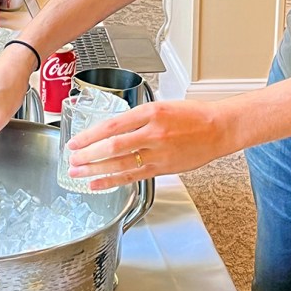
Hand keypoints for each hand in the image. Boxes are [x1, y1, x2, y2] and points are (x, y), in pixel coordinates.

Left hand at [66, 99, 229, 189]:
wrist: (218, 128)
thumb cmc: (193, 115)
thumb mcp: (162, 106)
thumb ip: (138, 118)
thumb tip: (112, 129)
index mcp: (150, 112)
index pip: (112, 125)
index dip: (89, 135)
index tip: (75, 141)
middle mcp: (152, 133)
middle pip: (112, 146)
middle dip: (87, 154)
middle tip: (71, 159)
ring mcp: (158, 153)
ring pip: (119, 164)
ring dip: (95, 170)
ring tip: (78, 173)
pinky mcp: (162, 168)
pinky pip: (132, 177)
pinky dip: (112, 181)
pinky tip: (97, 183)